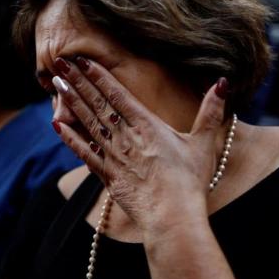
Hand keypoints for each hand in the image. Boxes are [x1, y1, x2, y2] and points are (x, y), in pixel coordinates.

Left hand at [49, 56, 229, 239]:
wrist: (173, 219)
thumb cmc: (191, 182)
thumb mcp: (203, 144)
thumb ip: (211, 112)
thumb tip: (222, 83)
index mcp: (148, 126)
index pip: (118, 94)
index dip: (99, 76)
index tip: (83, 60)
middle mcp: (126, 137)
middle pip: (98, 104)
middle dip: (79, 82)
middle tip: (60, 63)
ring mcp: (114, 157)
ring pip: (88, 123)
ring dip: (71, 102)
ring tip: (56, 84)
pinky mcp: (107, 176)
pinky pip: (84, 153)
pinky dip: (70, 138)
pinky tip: (57, 124)